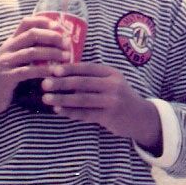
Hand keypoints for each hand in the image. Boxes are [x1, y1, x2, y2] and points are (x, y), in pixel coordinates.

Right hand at [0, 16, 70, 115]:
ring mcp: (6, 62)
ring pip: (31, 52)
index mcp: (11, 41)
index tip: (60, 26)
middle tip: (67, 43)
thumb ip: (31, 49)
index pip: (26, 22)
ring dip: (52, 53)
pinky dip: (43, 70)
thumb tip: (59, 43)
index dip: (43, 21)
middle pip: (32, 34)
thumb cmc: (7, 76)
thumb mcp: (17, 59)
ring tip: (66, 57)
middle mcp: (8, 48)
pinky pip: (27, 71)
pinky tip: (54, 72)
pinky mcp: (6, 77)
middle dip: (52, 37)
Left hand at [42, 63, 161, 153]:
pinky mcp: (110, 116)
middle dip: (62, 83)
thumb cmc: (119, 97)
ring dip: (62, 98)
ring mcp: (112, 100)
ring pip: (82, 99)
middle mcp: (113, 84)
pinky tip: (58, 111)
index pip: (88, 68)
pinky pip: (86, 113)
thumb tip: (63, 76)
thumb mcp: (111, 83)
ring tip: (46, 99)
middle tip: (45, 83)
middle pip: (83, 82)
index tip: (53, 69)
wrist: (140, 116)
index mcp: (111, 73)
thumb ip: (92, 79)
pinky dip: (71, 112)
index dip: (70, 68)